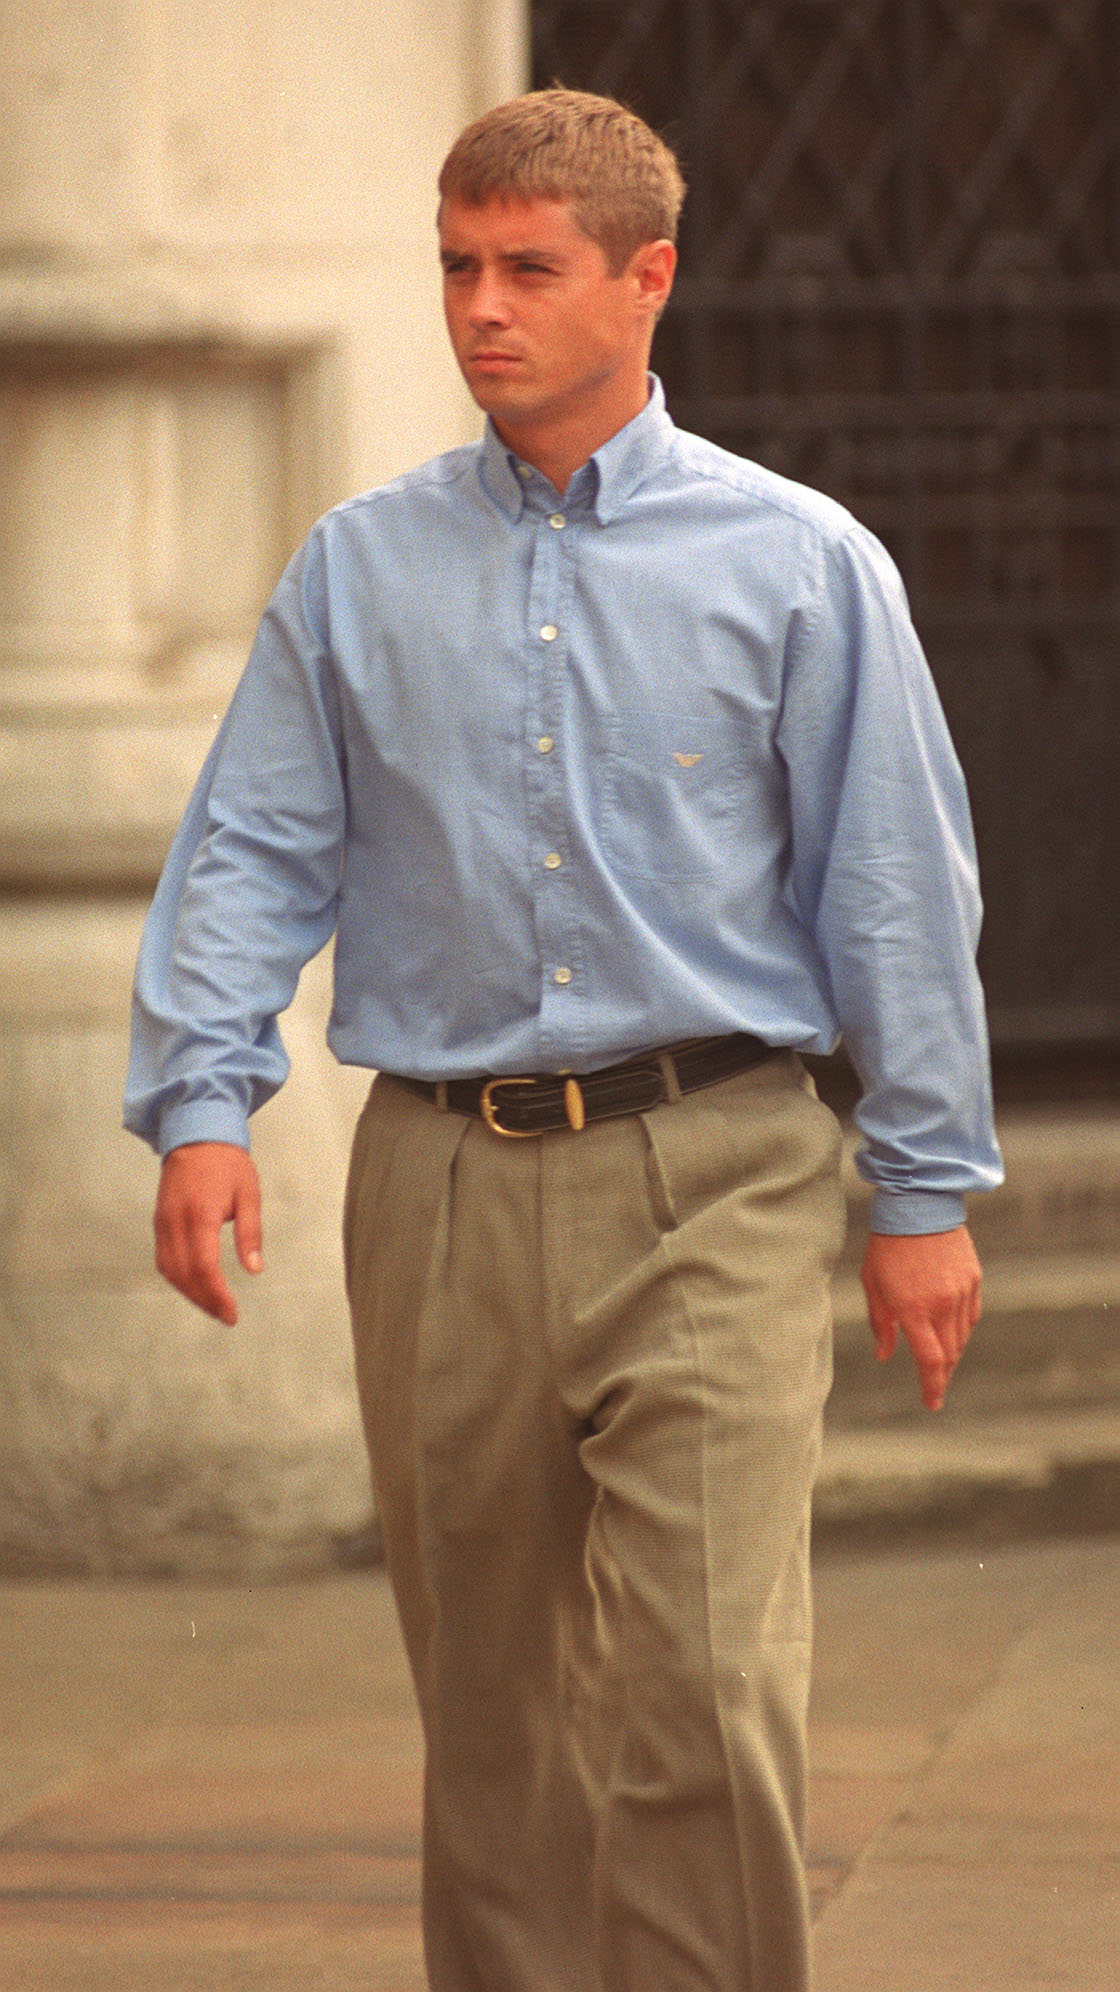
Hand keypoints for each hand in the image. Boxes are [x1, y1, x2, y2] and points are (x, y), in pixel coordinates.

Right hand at [154, 1142, 262, 1324]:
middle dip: (204, 1301)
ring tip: (212, 1306)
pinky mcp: (159, 1222)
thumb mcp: (248, 1194)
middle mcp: (175, 1222)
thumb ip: (250, 1233)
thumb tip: (254, 1269)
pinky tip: (193, 1286)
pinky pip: (163, 1259)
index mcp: (200, 1215)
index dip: (216, 1295)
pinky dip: (177, 1278)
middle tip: (225, 1315)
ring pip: (169, 1271)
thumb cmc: (226, 1162)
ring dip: (189, 1293)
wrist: (195, 1133)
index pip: (204, 1267)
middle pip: (184, 1275)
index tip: (231, 1313)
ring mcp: (163, 1223)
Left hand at [860, 1225, 981, 1410]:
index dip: (933, 1386)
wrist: (918, 1204)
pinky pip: (971, 1315)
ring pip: (962, 1336)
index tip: (933, 1403)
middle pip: (950, 1354)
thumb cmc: (887, 1245)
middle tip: (934, 1383)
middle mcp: (942, 1305)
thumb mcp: (872, 1284)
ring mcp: (961, 1292)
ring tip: (941, 1358)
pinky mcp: (973, 1279)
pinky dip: (962, 1329)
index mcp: (913, 1309)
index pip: (930, 1361)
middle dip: (942, 1373)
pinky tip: (952, 1331)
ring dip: (952, 1352)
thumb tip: (885, 1355)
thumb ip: (881, 1324)